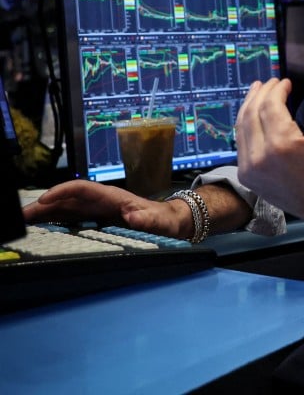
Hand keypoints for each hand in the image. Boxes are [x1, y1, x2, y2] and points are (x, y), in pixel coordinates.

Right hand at [23, 179, 192, 239]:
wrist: (171, 221)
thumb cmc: (166, 220)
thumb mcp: (160, 221)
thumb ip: (149, 219)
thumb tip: (135, 216)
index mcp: (113, 197)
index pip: (82, 188)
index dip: (62, 192)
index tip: (44, 200)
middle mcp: (102, 200)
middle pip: (67, 198)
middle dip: (43, 204)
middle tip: (20, 216)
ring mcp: (98, 208)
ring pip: (65, 207)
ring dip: (44, 213)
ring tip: (22, 222)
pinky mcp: (97, 218)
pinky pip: (71, 217)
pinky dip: (54, 220)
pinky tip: (41, 227)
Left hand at [234, 68, 303, 271]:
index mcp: (283, 146)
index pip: (269, 106)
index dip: (276, 90)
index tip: (284, 82)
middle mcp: (261, 159)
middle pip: (251, 114)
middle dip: (259, 94)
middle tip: (269, 83)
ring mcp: (251, 171)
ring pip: (241, 129)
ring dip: (248, 108)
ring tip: (257, 94)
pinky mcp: (249, 178)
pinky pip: (241, 145)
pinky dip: (246, 127)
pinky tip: (254, 117)